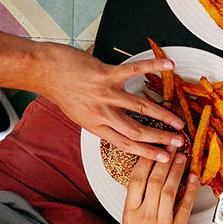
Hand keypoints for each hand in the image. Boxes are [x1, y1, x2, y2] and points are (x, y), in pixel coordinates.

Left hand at [37, 44, 184, 161]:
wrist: (44, 71)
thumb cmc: (62, 91)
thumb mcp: (80, 115)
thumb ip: (101, 122)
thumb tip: (121, 129)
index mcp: (96, 126)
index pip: (126, 144)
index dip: (148, 153)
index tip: (164, 158)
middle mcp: (102, 112)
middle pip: (137, 131)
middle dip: (161, 138)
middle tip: (179, 142)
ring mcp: (105, 93)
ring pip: (140, 107)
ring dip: (163, 115)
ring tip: (179, 121)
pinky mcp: (106, 74)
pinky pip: (134, 70)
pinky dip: (153, 66)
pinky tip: (169, 65)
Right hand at [122, 151, 197, 223]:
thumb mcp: (130, 221)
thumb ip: (139, 199)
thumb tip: (152, 174)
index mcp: (130, 212)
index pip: (136, 180)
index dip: (146, 161)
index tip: (154, 147)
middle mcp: (144, 216)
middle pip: (154, 182)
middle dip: (164, 160)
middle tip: (172, 145)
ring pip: (170, 191)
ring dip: (177, 172)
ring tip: (182, 157)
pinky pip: (185, 207)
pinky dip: (190, 191)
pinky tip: (193, 178)